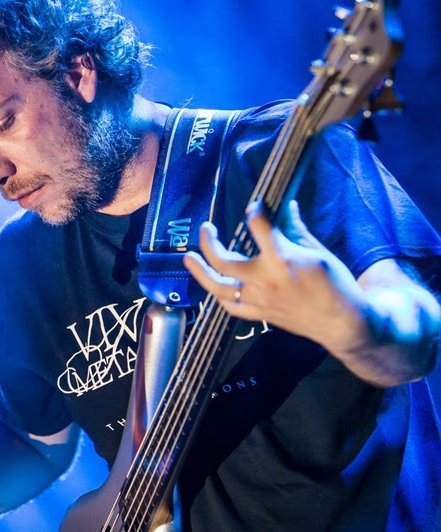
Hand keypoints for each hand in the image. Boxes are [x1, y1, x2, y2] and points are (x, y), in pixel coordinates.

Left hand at [183, 200, 367, 353]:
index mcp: (282, 258)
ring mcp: (259, 300)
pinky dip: (218, 296)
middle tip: (206, 228)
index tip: (254, 207)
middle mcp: (265, 279)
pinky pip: (230, 307)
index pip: (258, 226)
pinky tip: (212, 285)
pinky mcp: (260, 315)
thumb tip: (287, 208)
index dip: (254, 212)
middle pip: (224, 259)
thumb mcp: (318, 252)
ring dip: (199, 271)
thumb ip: (296, 230)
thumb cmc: (336, 285)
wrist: (342, 323)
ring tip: (188, 257)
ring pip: (218, 287)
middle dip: (209, 241)